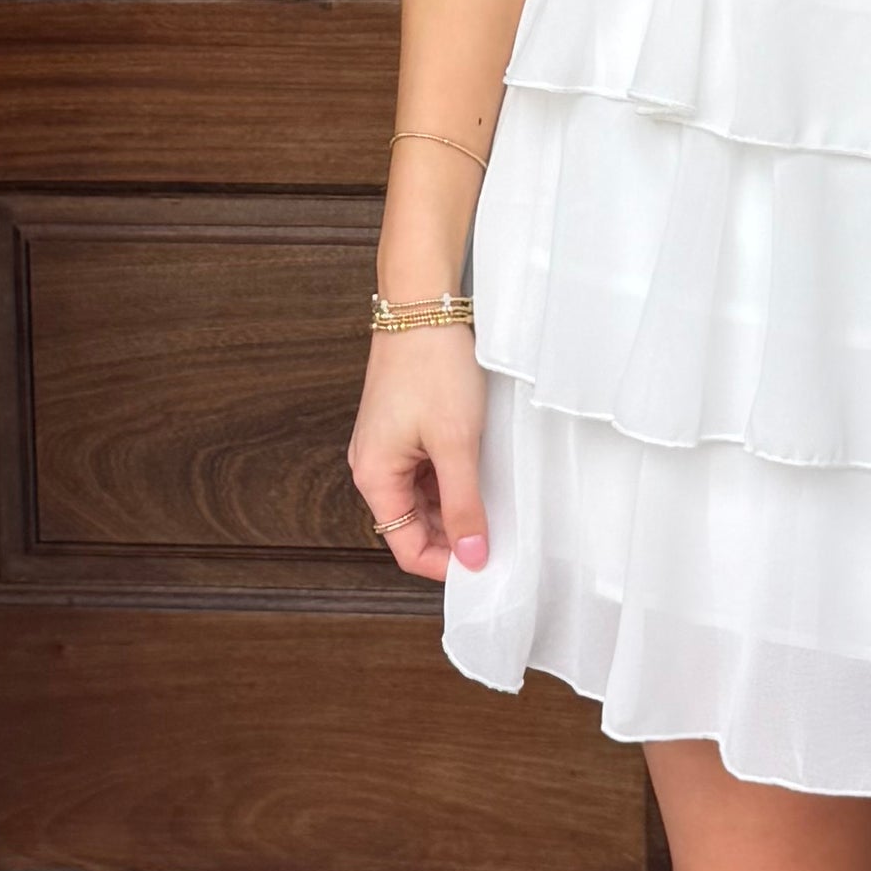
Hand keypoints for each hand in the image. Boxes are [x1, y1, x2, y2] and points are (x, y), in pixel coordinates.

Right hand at [351, 327, 490, 583]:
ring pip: (422, 501)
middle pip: (412, 526)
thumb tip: (471, 555)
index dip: (445, 564)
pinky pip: (426, 473)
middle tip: (497, 539)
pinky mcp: (402, 431)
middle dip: (453, 538)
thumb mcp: (456, 444)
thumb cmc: (431, 365)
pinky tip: (481, 476)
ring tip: (493, 504)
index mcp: (374, 476)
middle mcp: (373, 466)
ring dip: (455, 509)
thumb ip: (464, 505)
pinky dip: (452, 482)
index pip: (405, 547)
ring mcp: (387, 448)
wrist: (421, 306)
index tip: (484, 564)